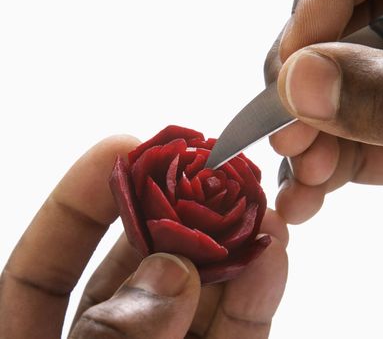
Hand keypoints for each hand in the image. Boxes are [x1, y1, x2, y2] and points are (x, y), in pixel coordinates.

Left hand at [0, 136, 287, 337]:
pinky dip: (253, 301)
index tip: (123, 144)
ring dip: (227, 251)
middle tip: (209, 172)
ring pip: (193, 299)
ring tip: (256, 205)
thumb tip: (168, 273)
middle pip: (135, 269)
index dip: (82, 197)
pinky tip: (271, 257)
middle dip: (174, 217)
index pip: (47, 261)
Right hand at [265, 0, 382, 223]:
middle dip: (307, 83)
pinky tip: (304, 198)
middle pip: (342, 24)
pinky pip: (348, 140)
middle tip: (288, 130)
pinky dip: (322, 171)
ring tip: (302, 179)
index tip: (292, 57)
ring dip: (308, 139)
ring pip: (334, 92)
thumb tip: (300, 82)